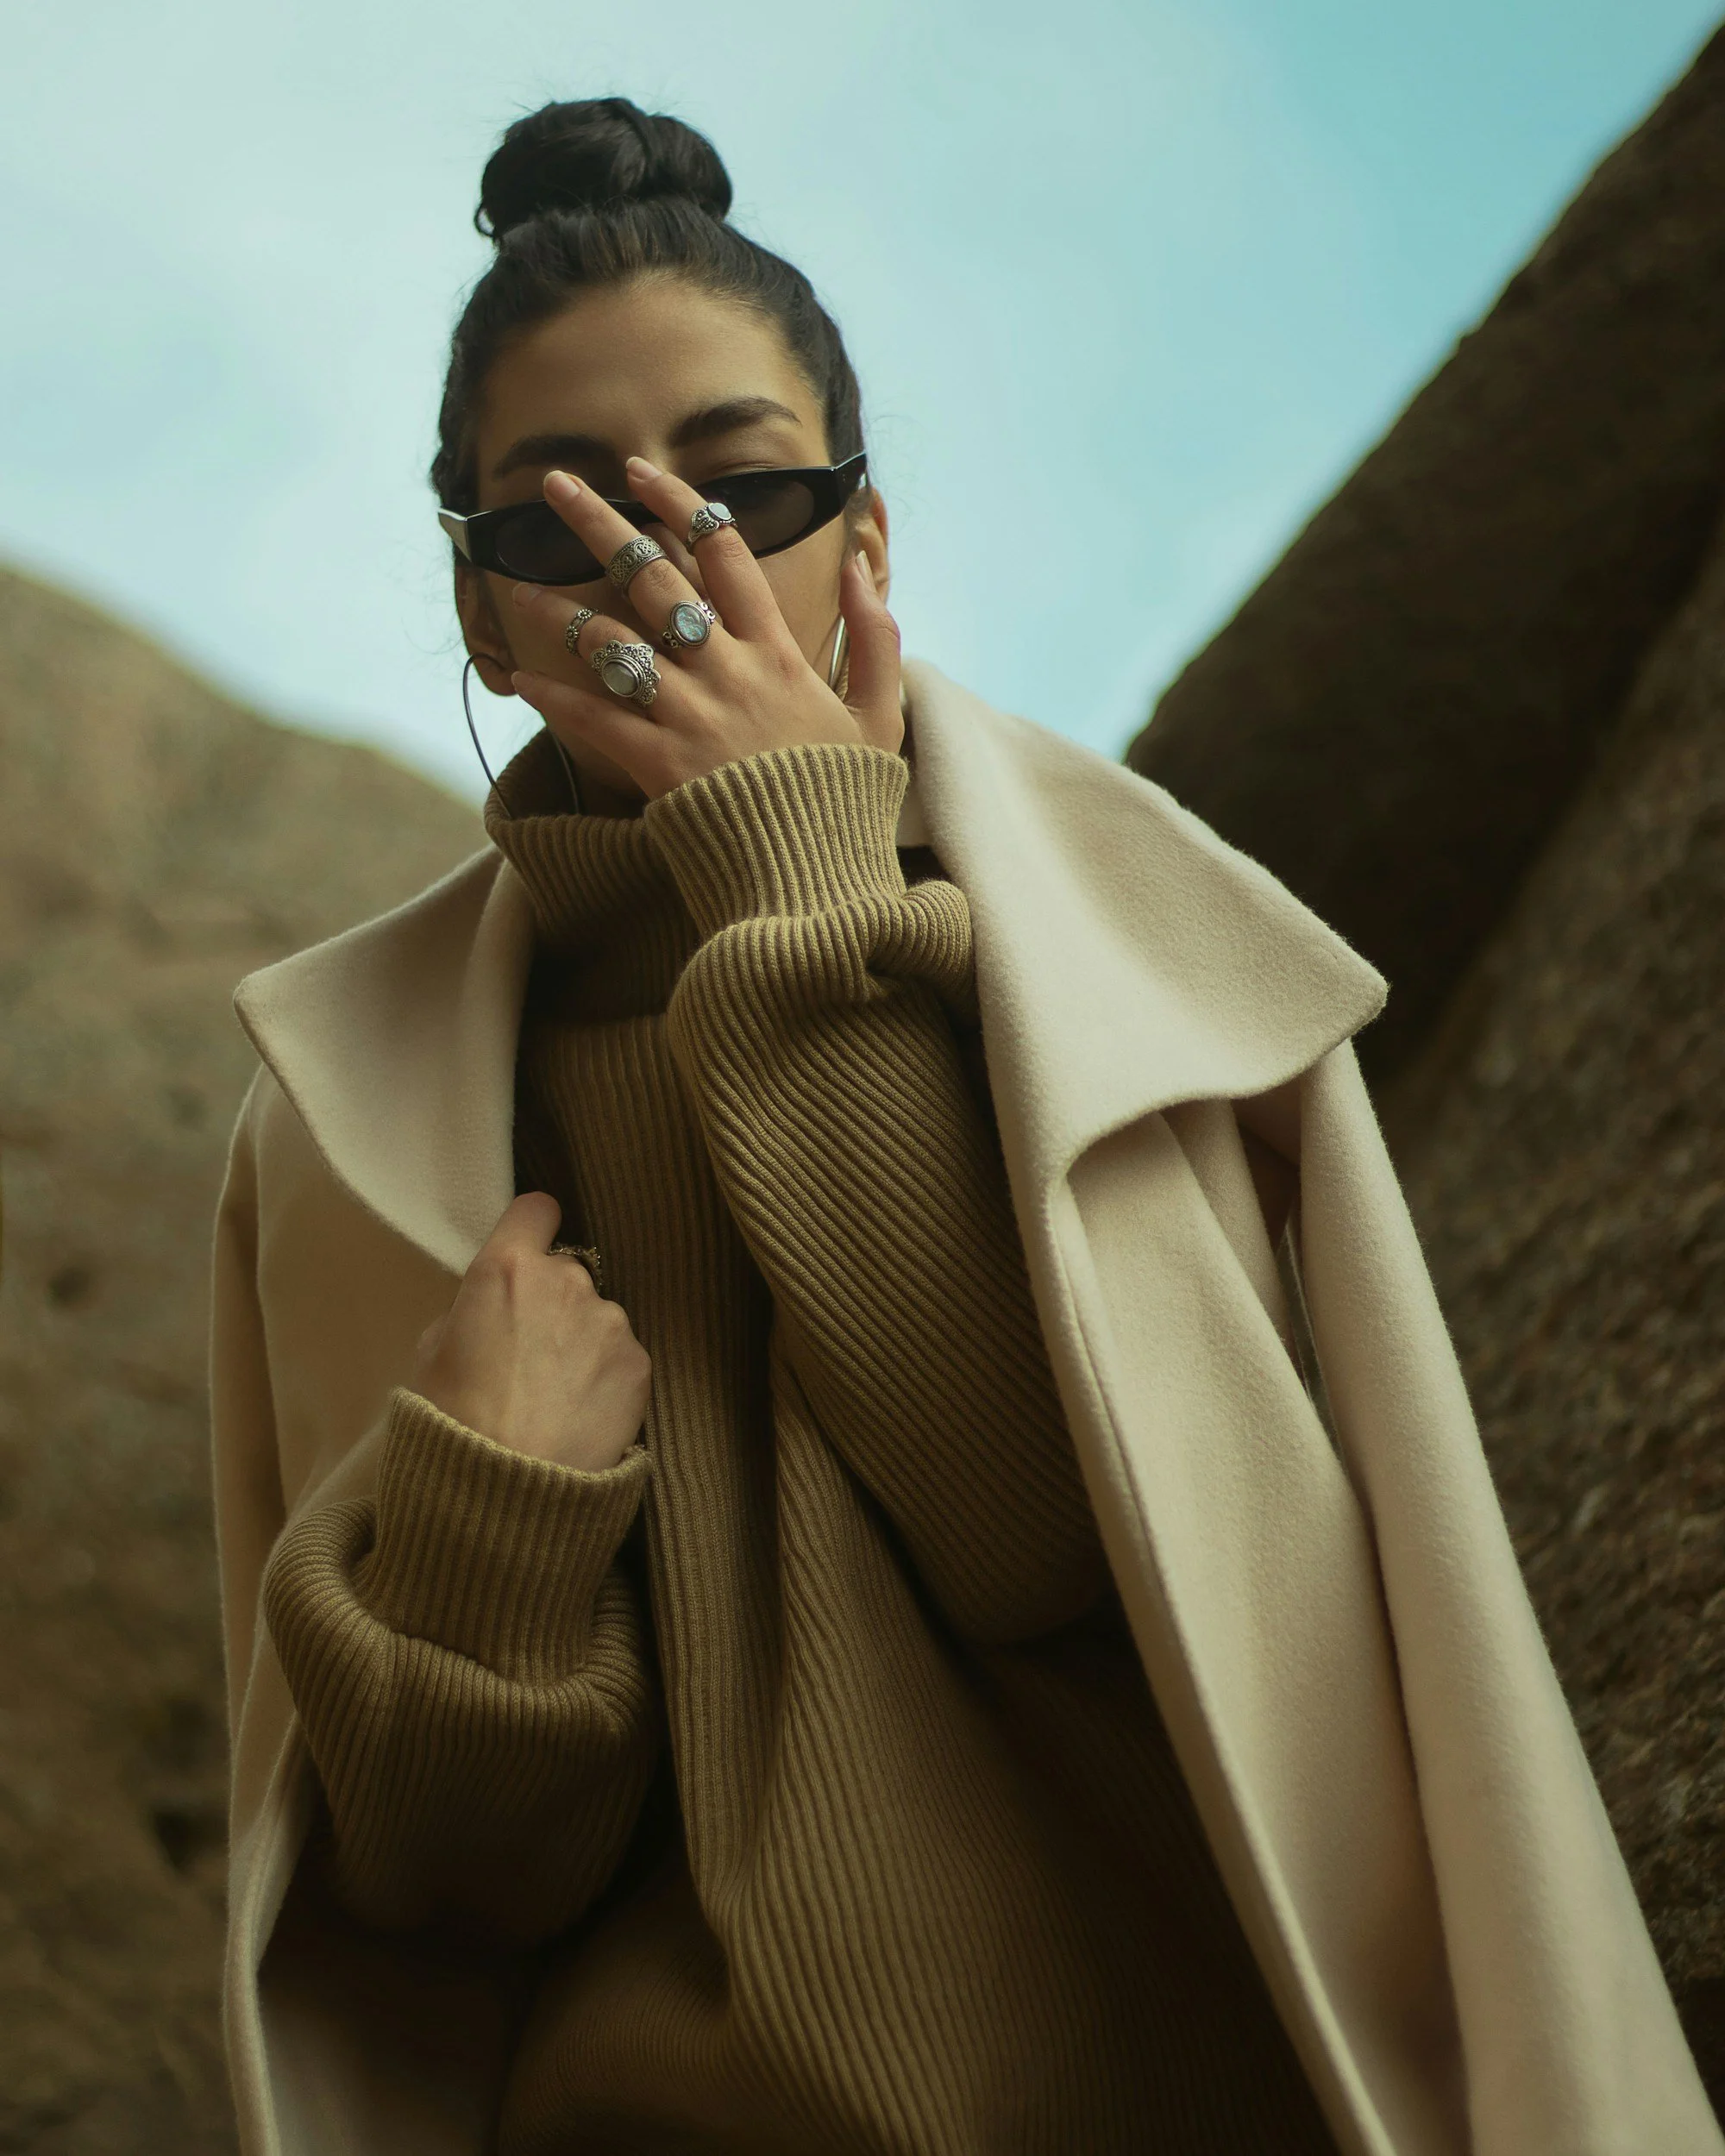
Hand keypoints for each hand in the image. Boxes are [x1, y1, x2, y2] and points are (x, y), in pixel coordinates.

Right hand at [411, 1193, 650, 1472]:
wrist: (504, 1491)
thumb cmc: (451, 1423)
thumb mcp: (431, 1353)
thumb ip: (470, 1312)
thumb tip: (493, 1311)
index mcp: (505, 1269)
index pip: (534, 1209)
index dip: (530, 1228)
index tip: (527, 1251)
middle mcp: (566, 1281)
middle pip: (565, 1273)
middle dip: (551, 1303)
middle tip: (528, 1357)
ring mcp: (609, 1320)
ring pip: (597, 1317)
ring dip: (581, 1343)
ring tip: (555, 1399)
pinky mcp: (639, 1362)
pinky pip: (622, 1356)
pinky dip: (606, 1378)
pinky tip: (581, 1415)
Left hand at [506, 458, 902, 798]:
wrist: (818, 875)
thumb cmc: (846, 798)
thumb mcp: (880, 715)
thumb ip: (876, 637)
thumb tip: (859, 567)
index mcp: (778, 652)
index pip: (726, 555)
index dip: (681, 505)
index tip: (642, 473)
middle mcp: (727, 670)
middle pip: (655, 576)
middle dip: (602, 522)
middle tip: (559, 484)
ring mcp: (690, 714)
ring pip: (612, 641)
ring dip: (560, 611)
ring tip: (520, 588)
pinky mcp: (658, 763)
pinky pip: (594, 720)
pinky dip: (555, 699)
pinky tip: (520, 680)